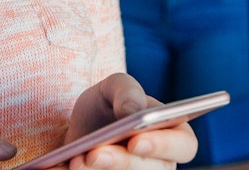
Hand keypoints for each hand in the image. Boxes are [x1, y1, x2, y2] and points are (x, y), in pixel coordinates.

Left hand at [66, 73, 197, 169]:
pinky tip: (65, 168)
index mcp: (173, 134)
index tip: (136, 141)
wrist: (80, 132)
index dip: (164, 146)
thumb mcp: (113, 87)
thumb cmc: (106, 108)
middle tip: (94, 154)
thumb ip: (126, 90)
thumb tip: (132, 111)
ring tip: (76, 161)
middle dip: (121, 162)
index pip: (183, 145)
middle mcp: (160, 164)